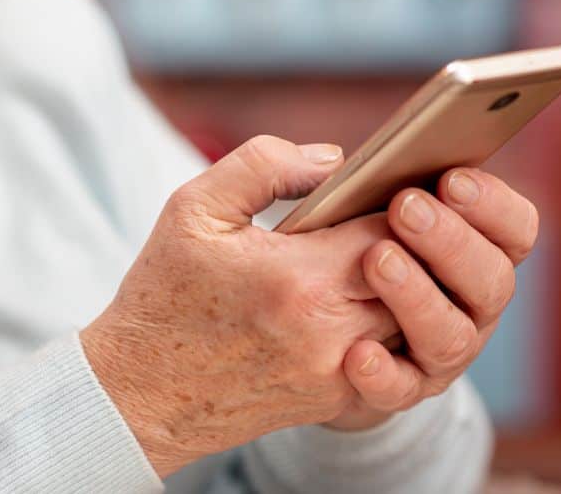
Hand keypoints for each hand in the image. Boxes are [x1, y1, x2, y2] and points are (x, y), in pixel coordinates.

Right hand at [81, 136, 400, 477]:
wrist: (139, 393)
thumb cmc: (163, 295)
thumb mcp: (194, 209)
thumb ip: (264, 165)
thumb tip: (334, 161)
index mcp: (299, 279)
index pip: (392, 230)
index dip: (407, 201)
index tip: (402, 181)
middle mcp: (330, 332)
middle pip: (418, 274)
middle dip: (421, 238)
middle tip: (415, 207)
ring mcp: (338, 373)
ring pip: (418, 319)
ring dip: (417, 280)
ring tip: (400, 246)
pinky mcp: (336, 399)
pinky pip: (398, 355)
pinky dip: (398, 320)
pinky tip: (378, 291)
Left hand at [327, 168, 538, 430]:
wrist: (301, 334)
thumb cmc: (325, 250)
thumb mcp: (332, 203)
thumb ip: (337, 173)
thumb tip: (331, 162)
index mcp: (469, 246)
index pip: (513, 227)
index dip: (494, 204)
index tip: (451, 179)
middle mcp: (467, 300)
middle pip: (493, 279)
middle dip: (453, 241)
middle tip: (406, 208)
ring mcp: (438, 349)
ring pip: (454, 335)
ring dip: (419, 297)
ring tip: (376, 260)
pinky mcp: (400, 389)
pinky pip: (403, 389)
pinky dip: (384, 372)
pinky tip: (355, 351)